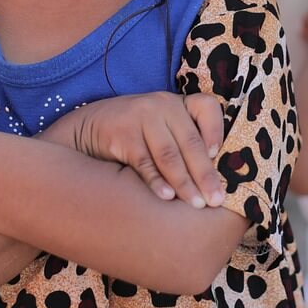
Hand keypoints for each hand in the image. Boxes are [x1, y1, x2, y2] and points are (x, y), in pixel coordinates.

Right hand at [56, 92, 225, 208]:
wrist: (88, 129)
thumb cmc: (136, 135)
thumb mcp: (162, 129)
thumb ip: (185, 144)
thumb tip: (214, 181)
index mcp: (178, 103)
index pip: (207, 106)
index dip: (216, 131)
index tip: (219, 157)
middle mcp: (162, 105)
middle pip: (191, 141)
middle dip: (205, 174)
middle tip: (216, 200)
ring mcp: (141, 117)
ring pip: (169, 154)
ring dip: (184, 182)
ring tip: (196, 204)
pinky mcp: (122, 133)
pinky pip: (144, 162)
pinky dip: (156, 181)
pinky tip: (166, 197)